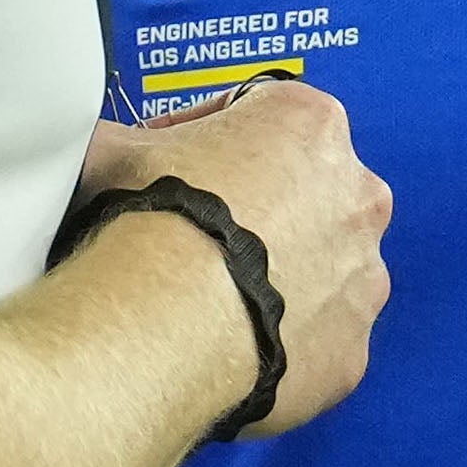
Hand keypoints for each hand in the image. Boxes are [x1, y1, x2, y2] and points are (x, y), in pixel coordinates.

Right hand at [90, 77, 391, 438]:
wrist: (163, 323)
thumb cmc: (147, 225)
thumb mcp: (112, 148)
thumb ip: (126, 137)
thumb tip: (104, 144)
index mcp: (310, 124)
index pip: (263, 117)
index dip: (211, 141)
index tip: (180, 167)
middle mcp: (356, 194)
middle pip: (307, 197)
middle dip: (260, 214)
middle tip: (199, 241)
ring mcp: (363, 277)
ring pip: (322, 273)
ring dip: (280, 282)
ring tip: (213, 302)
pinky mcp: (351, 349)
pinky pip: (317, 342)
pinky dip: (282, 345)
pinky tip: (231, 348)